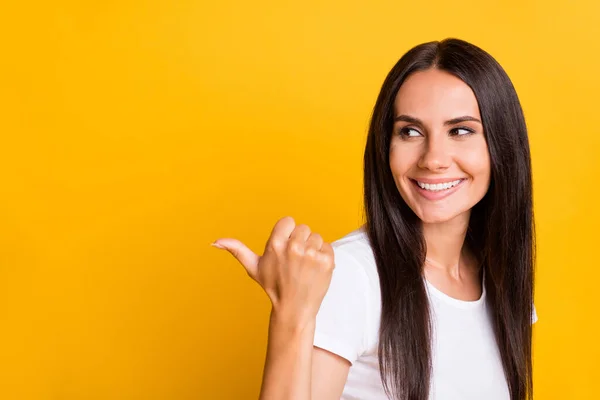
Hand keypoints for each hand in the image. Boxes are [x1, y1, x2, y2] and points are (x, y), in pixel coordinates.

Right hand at [212, 216, 334, 323]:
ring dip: (313, 249)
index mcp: (275, 244)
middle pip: (303, 228)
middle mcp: (293, 247)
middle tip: (295, 260)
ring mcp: (311, 254)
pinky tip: (315, 270)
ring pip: (316, 237)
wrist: (294, 308)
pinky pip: (328, 247)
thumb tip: (215, 242)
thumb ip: (236, 250)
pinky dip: (324, 257)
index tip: (285, 248)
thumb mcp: (253, 267)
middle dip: (300, 241)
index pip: (288, 221)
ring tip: (305, 266)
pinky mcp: (326, 261)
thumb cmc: (274, 287)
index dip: (287, 234)